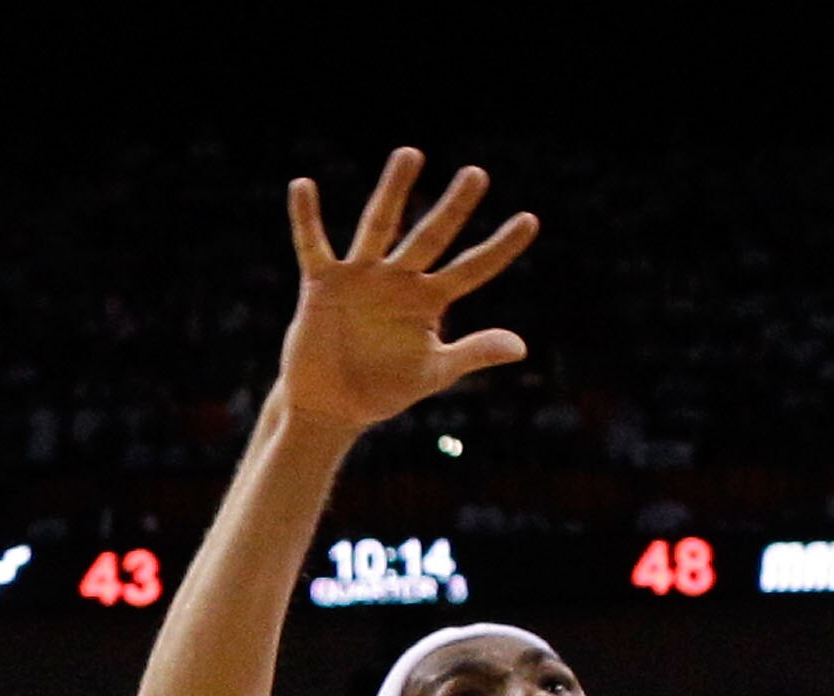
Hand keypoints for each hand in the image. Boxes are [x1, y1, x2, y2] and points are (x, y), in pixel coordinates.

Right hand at [279, 149, 536, 434]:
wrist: (333, 405)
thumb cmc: (384, 388)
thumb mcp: (434, 372)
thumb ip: (474, 352)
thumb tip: (523, 347)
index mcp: (428, 300)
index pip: (471, 268)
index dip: (499, 248)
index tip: (530, 221)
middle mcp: (398, 280)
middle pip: (431, 236)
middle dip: (454, 208)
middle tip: (477, 174)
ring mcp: (361, 276)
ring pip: (380, 225)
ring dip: (394, 191)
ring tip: (411, 153)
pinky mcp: (323, 283)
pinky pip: (313, 245)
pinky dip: (306, 218)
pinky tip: (303, 185)